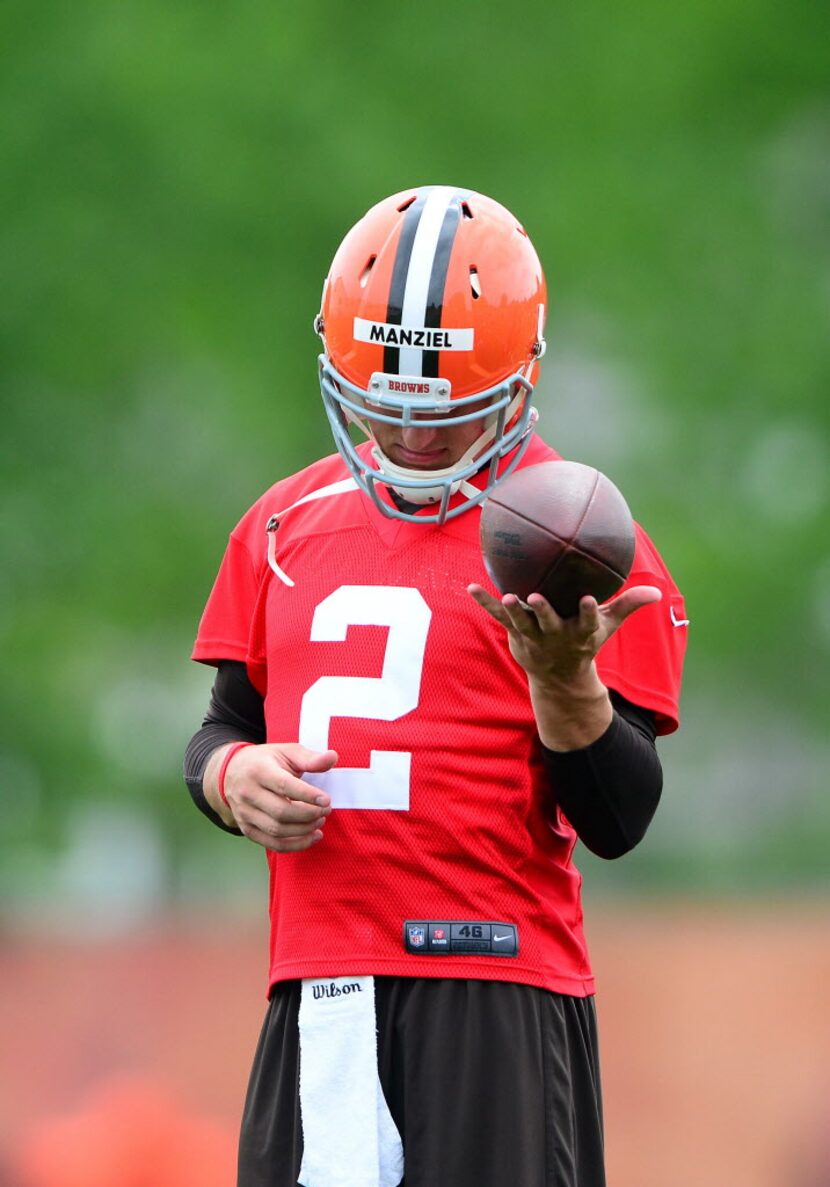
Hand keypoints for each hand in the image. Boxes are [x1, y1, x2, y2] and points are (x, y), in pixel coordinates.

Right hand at [221, 743, 335, 852]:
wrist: (231, 772)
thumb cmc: (266, 761)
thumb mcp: (286, 752)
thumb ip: (310, 758)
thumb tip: (333, 757)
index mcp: (258, 771)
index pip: (283, 786)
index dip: (307, 795)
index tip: (326, 800)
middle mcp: (247, 793)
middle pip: (281, 812)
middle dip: (309, 814)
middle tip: (326, 810)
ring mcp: (245, 813)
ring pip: (277, 830)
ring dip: (304, 830)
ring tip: (320, 820)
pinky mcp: (247, 829)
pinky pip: (272, 844)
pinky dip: (296, 845)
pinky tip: (312, 837)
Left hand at [467, 583, 661, 749]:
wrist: (558, 677)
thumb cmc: (585, 642)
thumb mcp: (608, 626)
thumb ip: (629, 605)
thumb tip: (657, 592)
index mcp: (580, 633)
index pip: (587, 622)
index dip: (588, 611)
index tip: (589, 598)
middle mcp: (556, 636)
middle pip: (549, 623)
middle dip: (543, 611)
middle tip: (536, 597)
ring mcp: (533, 637)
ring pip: (521, 623)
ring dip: (513, 611)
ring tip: (507, 597)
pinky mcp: (515, 635)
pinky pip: (497, 618)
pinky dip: (485, 603)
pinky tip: (471, 588)